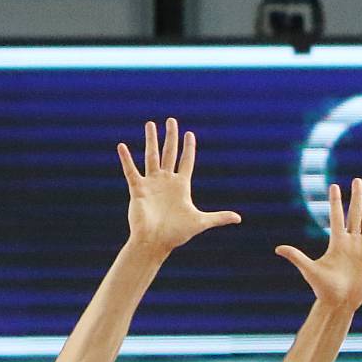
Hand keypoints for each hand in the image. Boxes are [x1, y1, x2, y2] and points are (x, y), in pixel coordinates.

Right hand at [119, 119, 242, 252]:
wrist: (155, 242)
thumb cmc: (177, 234)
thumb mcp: (200, 222)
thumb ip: (218, 217)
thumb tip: (239, 219)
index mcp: (181, 186)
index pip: (187, 161)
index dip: (189, 148)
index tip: (190, 134)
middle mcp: (166, 181)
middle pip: (170, 153)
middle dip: (171, 137)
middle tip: (171, 120)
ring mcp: (152, 184)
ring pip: (151, 156)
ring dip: (151, 140)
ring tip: (150, 124)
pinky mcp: (138, 189)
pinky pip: (131, 170)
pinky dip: (126, 159)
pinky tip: (122, 146)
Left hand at [275, 178, 361, 313]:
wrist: (340, 303)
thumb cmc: (323, 288)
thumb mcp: (310, 270)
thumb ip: (296, 257)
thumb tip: (278, 248)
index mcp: (336, 243)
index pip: (337, 217)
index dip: (336, 201)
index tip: (334, 186)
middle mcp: (351, 243)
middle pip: (354, 215)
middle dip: (356, 198)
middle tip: (357, 180)